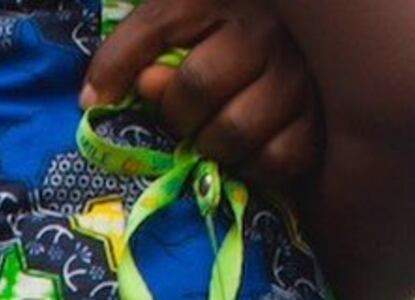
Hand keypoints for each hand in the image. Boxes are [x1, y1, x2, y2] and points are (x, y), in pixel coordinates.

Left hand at [85, 1, 323, 196]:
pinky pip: (279, 159)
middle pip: (197, 88)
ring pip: (234, 131)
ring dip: (211, 146)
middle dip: (176, 114)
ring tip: (214, 134)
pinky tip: (247, 152)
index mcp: (222, 2)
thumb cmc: (220, 39)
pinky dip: (255, 167)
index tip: (103, 97)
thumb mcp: (173, 22)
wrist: (297, 50)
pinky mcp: (320, 120)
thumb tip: (94, 103)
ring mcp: (297, 76)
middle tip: (185, 116)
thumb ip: (132, 50)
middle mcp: (266, 33)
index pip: (158, 27)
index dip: (124, 69)